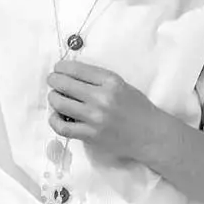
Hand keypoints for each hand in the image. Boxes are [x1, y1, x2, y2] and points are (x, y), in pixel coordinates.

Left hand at [46, 59, 173, 165]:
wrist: (151, 135)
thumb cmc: (137, 108)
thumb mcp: (121, 85)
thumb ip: (97, 79)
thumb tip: (69, 73)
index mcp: (110, 81)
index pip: (76, 69)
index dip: (61, 67)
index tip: (58, 69)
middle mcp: (101, 98)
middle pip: (64, 84)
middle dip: (53, 80)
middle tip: (53, 81)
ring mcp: (95, 118)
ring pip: (59, 103)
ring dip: (53, 98)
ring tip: (56, 97)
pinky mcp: (91, 136)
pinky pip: (62, 127)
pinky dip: (54, 120)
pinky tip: (57, 116)